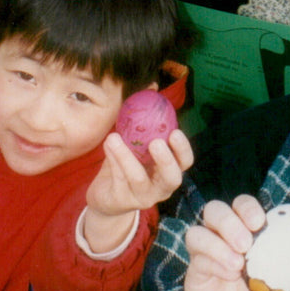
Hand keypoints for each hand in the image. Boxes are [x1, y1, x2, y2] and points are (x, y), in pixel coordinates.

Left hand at [83, 129, 193, 252]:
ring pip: (139, 179)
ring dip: (126, 156)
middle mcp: (161, 188)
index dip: (183, 149)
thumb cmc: (126, 165)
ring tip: (114, 136)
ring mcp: (142, 198)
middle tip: (156, 142)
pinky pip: (118, 179)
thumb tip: (151, 88)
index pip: (185, 162)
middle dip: (166, 160)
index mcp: (169, 171)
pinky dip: (113, 159)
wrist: (104, 196)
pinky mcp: (122, 201)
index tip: (174, 132)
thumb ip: (145, 124)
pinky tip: (107, 144)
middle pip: (172, 178)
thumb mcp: (137, 146)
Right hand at [182, 195, 289, 290]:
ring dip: (218, 242)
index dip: (248, 207)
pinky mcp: (194, 268)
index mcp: (245, 230)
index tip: (260, 221)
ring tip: (238, 262)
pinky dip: (213, 261)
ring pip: (199, 230)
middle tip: (247, 241)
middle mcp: (222, 234)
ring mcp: (205, 249)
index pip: (242, 205)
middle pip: (215, 209)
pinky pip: (197, 257)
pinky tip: (228, 275)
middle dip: (230, 221)